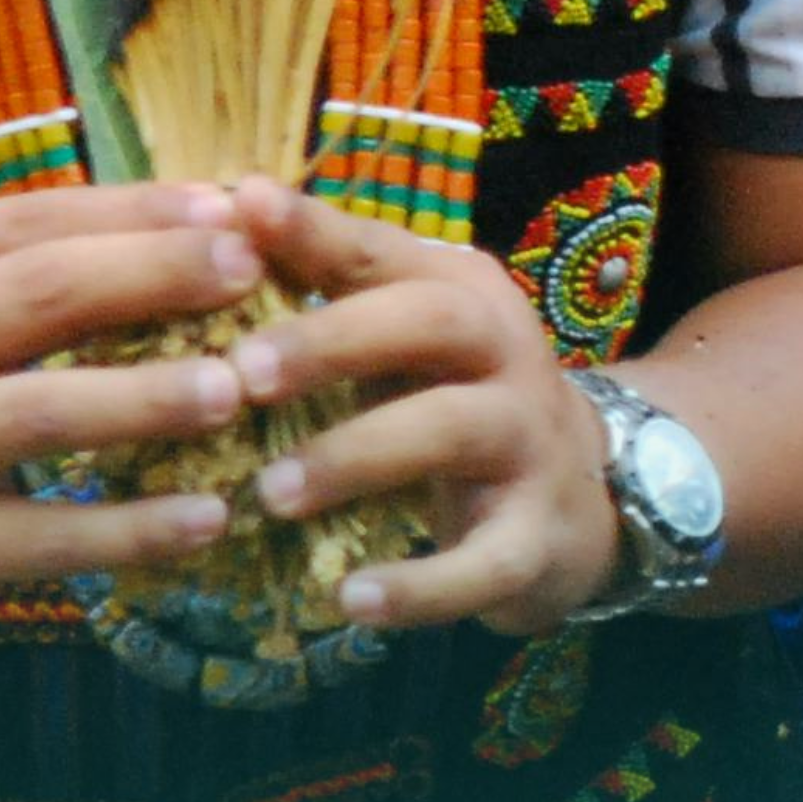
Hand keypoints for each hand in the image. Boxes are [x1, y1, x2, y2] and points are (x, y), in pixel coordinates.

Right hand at [0, 183, 276, 629]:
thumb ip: (1, 260)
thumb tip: (176, 214)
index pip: (26, 221)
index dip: (136, 210)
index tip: (234, 205)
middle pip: (41, 296)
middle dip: (157, 276)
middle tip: (253, 273)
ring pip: (44, 413)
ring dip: (152, 398)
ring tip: (241, 388)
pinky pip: (44, 536)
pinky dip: (132, 529)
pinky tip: (209, 517)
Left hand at [225, 183, 623, 632]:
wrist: (579, 494)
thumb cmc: (449, 395)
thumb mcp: (399, 328)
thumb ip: (321, 272)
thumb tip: (223, 199)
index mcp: (460, 292)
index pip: (384, 250)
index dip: (313, 233)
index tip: (235, 214)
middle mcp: (506, 354)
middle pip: (432, 324)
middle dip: (334, 342)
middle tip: (242, 376)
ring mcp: (530, 444)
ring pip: (451, 433)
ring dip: (357, 458)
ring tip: (271, 495)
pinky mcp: (536, 536)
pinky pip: (484, 563)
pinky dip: (420, 587)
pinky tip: (350, 602)